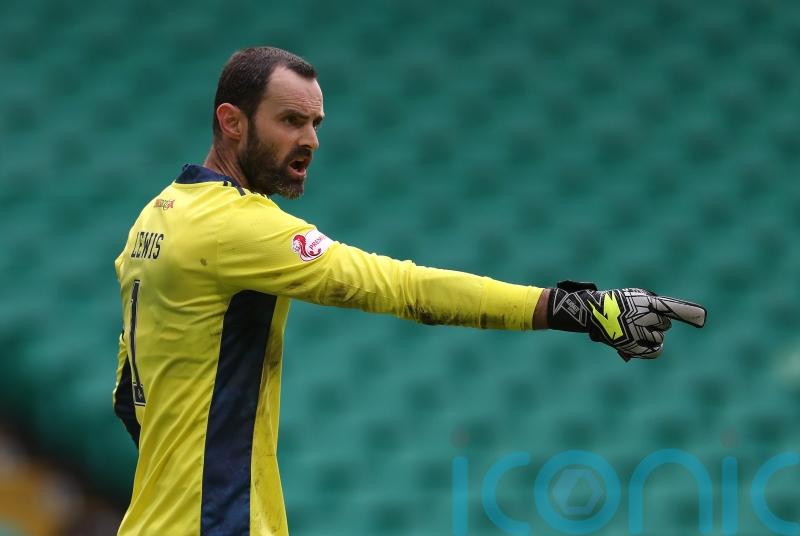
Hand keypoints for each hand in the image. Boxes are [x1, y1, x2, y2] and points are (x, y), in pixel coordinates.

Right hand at [546, 280, 705, 360]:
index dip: (688, 313)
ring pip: (659, 337)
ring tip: (635, 330)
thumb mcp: (629, 300)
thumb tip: (655, 327)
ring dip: (651, 336)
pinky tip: (644, 345)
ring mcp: (637, 331)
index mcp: (645, 301)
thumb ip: (646, 313)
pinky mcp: (632, 345)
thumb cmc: (612, 304)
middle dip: (656, 323)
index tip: (703, 318)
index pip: (671, 308)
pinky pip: (654, 351)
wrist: (589, 311)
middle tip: (640, 321)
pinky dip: (652, 349)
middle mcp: (643, 316)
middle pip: (665, 324)